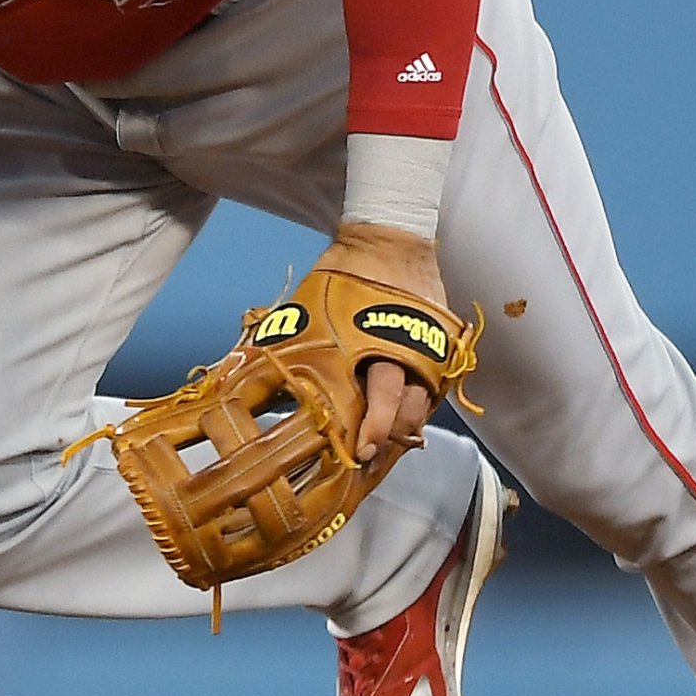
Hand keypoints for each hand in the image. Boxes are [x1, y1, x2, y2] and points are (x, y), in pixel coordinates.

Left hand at [313, 224, 449, 463]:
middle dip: (389, 435)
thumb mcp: (307, 310)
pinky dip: (420, 404)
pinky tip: (405, 418)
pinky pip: (433, 384)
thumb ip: (290, 346)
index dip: (370, 430)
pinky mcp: (440, 343)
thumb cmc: (342, 275)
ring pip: (423, 401)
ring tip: (387, 444)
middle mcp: (403, 350)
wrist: (388, 238)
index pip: (377, 398)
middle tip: (370, 456)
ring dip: (406, 425)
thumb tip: (255, 384)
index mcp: (370, 343)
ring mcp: (428, 347)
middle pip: (405, 406)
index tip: (359, 454)